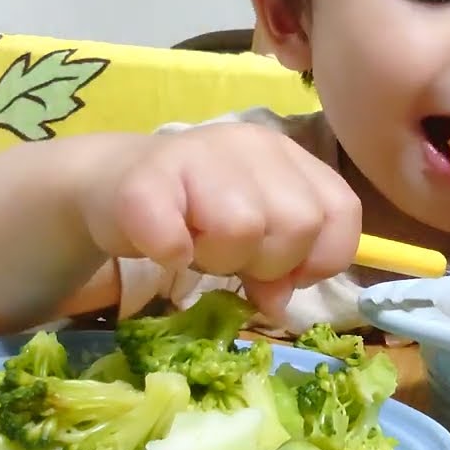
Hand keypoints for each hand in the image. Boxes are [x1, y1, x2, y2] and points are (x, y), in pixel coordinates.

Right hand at [76, 121, 362, 320]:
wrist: (108, 183)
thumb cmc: (194, 213)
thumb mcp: (252, 238)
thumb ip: (282, 263)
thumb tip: (279, 304)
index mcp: (288, 157)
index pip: (341, 210)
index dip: (322, 255)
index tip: (287, 271)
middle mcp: (253, 145)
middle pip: (298, 223)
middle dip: (269, 261)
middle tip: (228, 254)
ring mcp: (200, 154)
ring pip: (243, 227)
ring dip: (218, 258)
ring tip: (195, 245)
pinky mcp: (147, 177)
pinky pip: (174, 235)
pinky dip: (171, 253)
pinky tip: (164, 248)